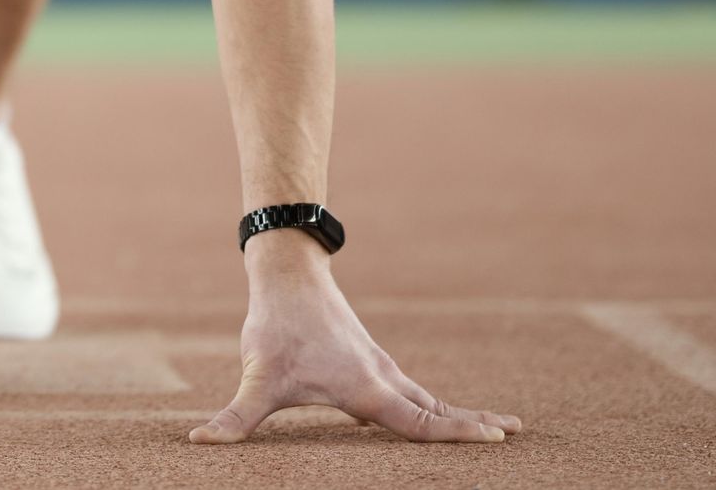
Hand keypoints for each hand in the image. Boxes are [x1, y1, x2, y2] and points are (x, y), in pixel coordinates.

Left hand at [190, 235, 521, 444]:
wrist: (287, 273)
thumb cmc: (276, 327)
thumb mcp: (257, 378)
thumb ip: (235, 417)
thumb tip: (199, 442)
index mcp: (367, 390)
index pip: (422, 422)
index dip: (458, 434)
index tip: (496, 439)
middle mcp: (383, 378)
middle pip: (437, 410)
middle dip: (475, 424)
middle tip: (516, 434)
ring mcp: (379, 368)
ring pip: (427, 397)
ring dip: (459, 414)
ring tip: (494, 427)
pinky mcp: (369, 360)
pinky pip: (412, 389)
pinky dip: (435, 403)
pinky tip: (436, 412)